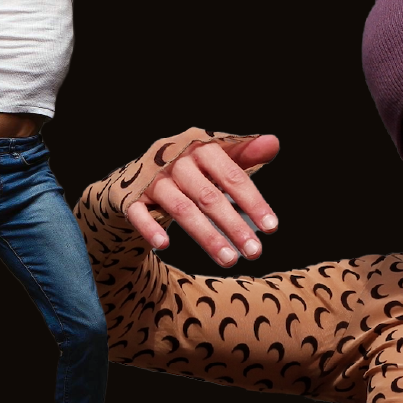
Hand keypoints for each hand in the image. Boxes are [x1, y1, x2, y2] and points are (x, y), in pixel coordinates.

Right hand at [126, 135, 280, 267]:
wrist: (135, 173)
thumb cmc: (188, 169)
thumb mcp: (215, 159)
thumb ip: (244, 154)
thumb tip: (273, 142)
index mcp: (200, 148)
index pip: (232, 175)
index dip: (253, 202)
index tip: (272, 228)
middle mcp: (176, 160)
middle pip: (209, 196)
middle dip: (233, 225)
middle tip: (255, 251)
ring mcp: (151, 179)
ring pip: (181, 209)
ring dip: (206, 236)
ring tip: (228, 260)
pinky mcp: (129, 196)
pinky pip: (139, 214)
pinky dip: (150, 228)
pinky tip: (164, 245)